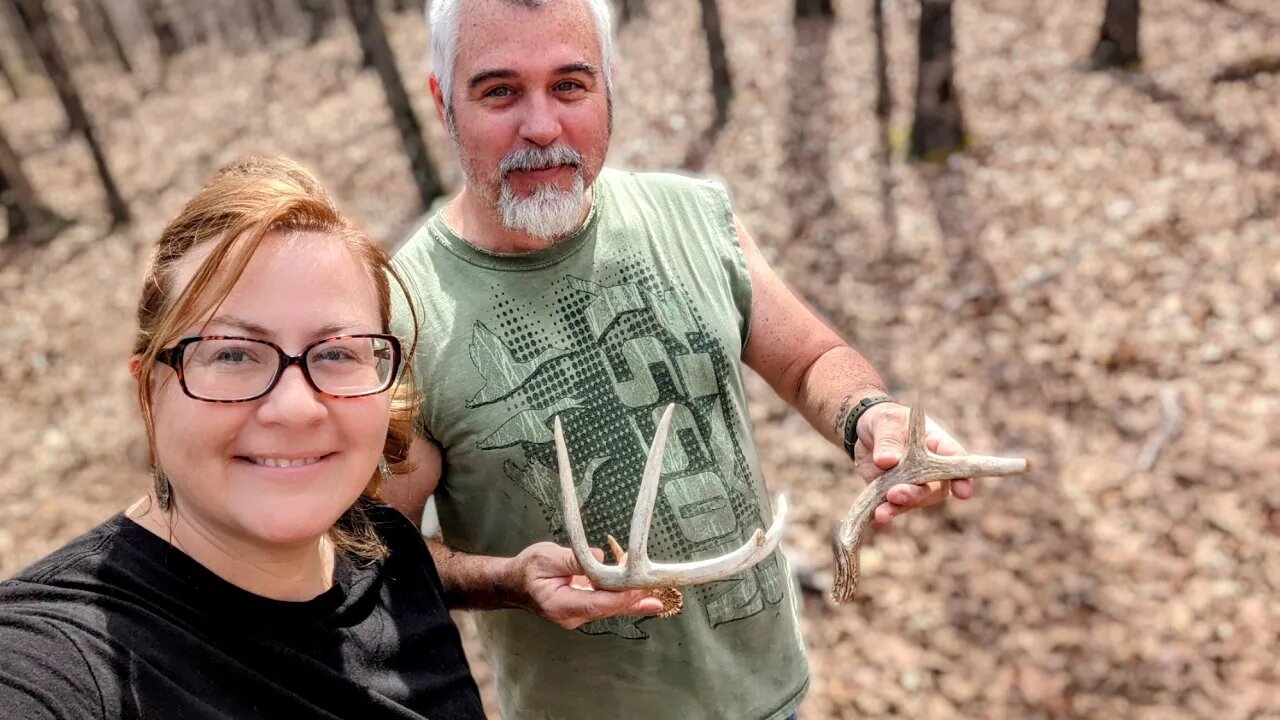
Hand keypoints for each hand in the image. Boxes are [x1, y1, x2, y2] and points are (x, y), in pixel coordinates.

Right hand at [509, 542, 664, 629]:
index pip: (598, 603)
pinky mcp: (584, 607)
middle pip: (609, 609)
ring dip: (632, 596)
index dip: (621, 597)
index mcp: (561, 605)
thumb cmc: (527, 570)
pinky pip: (607, 603)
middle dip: (634, 598)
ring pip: (611, 607)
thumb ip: (573, 559)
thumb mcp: (546, 557)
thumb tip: (599, 557)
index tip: (640, 587)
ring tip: (659, 591)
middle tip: (660, 592)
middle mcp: (573, 615)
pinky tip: (642, 589)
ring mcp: (579, 614)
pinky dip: (623, 595)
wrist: (513, 583)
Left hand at [855, 403, 974, 525]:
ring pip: (915, 501)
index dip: (963, 477)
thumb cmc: (885, 421)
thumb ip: (888, 440)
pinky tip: (877, 517)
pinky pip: (893, 507)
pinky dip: (886, 513)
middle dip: (919, 495)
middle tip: (897, 494)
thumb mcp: (885, 422)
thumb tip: (887, 461)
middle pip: (936, 488)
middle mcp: (931, 468)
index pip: (955, 459)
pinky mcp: (894, 494)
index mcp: (937, 443)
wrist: (865, 432)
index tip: (963, 492)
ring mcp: (913, 484)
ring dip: (900, 507)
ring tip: (882, 512)